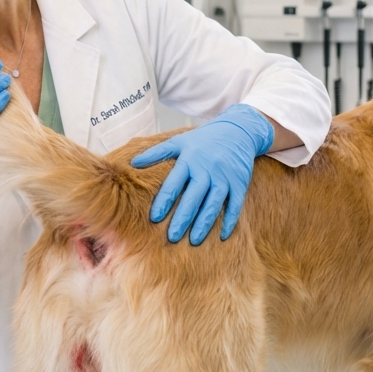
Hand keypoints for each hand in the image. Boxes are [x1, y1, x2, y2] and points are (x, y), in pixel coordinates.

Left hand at [131, 104, 273, 243]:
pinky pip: (235, 205)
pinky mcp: (239, 183)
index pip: (174, 184)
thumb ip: (156, 153)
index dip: (164, 202)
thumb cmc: (202, 140)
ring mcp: (224, 177)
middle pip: (193, 198)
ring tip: (194, 241)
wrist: (237, 131)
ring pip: (213, 204)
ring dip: (204, 223)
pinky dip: (230, 221)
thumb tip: (132, 163)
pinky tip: (222, 236)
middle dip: (183, 218)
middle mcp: (206, 169)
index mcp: (189, 160)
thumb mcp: (179, 142)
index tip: (155, 218)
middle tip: (172, 237)